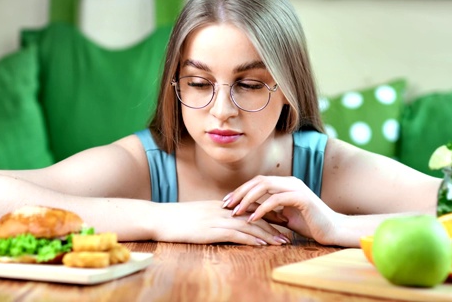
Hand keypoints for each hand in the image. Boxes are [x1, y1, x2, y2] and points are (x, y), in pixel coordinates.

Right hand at [153, 200, 289, 245]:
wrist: (160, 218)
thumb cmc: (177, 218)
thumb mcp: (199, 214)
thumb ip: (215, 216)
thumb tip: (227, 222)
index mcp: (222, 206)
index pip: (251, 208)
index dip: (269, 214)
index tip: (284, 220)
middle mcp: (224, 210)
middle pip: (256, 217)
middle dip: (275, 225)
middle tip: (291, 231)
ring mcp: (218, 220)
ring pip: (250, 226)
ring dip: (269, 234)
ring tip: (284, 241)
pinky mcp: (212, 231)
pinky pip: (237, 235)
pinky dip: (252, 240)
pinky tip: (264, 245)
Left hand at [223, 176, 341, 244]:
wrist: (333, 230)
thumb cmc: (310, 225)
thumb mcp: (284, 218)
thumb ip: (269, 212)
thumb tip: (247, 213)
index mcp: (286, 184)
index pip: (258, 182)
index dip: (241, 190)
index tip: (227, 202)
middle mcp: (290, 182)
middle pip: (258, 180)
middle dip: (240, 192)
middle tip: (226, 205)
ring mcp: (296, 188)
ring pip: (265, 186)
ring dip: (247, 199)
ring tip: (236, 212)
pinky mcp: (302, 198)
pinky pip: (276, 199)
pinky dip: (262, 208)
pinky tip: (252, 219)